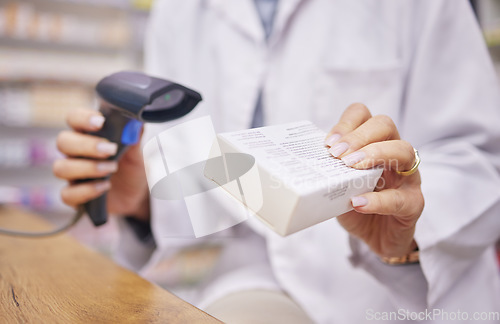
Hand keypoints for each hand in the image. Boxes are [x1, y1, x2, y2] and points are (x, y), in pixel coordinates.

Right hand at [53, 108, 149, 219]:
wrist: (135, 194)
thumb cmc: (131, 167)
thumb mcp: (137, 152)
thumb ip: (134, 137)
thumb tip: (137, 122)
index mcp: (88, 134)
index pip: (74, 118)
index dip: (82, 118)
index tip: (100, 122)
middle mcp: (75, 152)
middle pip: (63, 141)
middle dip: (86, 145)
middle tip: (110, 150)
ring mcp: (72, 175)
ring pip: (60, 168)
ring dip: (87, 168)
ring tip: (111, 168)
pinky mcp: (74, 196)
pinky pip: (67, 194)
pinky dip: (86, 191)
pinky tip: (105, 186)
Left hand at [325, 103, 423, 256]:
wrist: (376, 238)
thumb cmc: (357, 204)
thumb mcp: (338, 185)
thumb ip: (329, 172)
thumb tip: (302, 165)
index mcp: (372, 143)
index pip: (363, 115)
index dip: (346, 123)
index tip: (329, 142)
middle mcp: (393, 153)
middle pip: (385, 125)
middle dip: (359, 136)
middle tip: (337, 153)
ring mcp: (408, 177)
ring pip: (404, 150)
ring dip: (375, 154)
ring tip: (351, 166)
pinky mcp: (414, 203)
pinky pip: (401, 198)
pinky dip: (378, 200)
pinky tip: (358, 202)